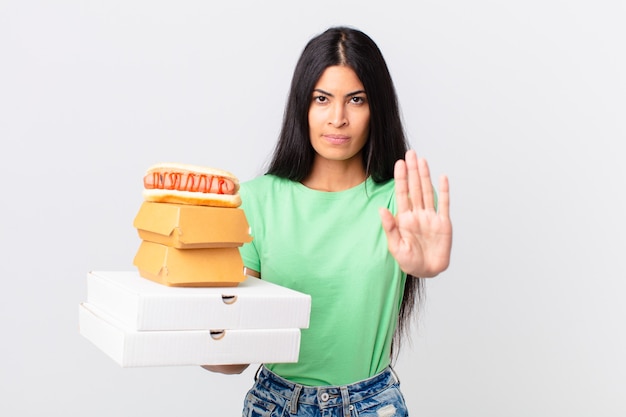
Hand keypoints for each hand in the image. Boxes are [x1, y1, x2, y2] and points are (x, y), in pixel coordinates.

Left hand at [379, 150, 451, 276]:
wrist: (427, 271)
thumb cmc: (409, 261)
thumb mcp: (396, 246)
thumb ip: (390, 227)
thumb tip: (381, 209)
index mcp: (405, 218)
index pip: (402, 194)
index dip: (401, 179)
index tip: (399, 164)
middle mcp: (418, 214)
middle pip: (415, 188)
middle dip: (412, 171)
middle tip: (410, 153)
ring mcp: (431, 217)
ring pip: (428, 192)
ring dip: (425, 176)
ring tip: (422, 160)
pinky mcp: (443, 223)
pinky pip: (444, 204)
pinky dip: (444, 191)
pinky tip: (442, 177)